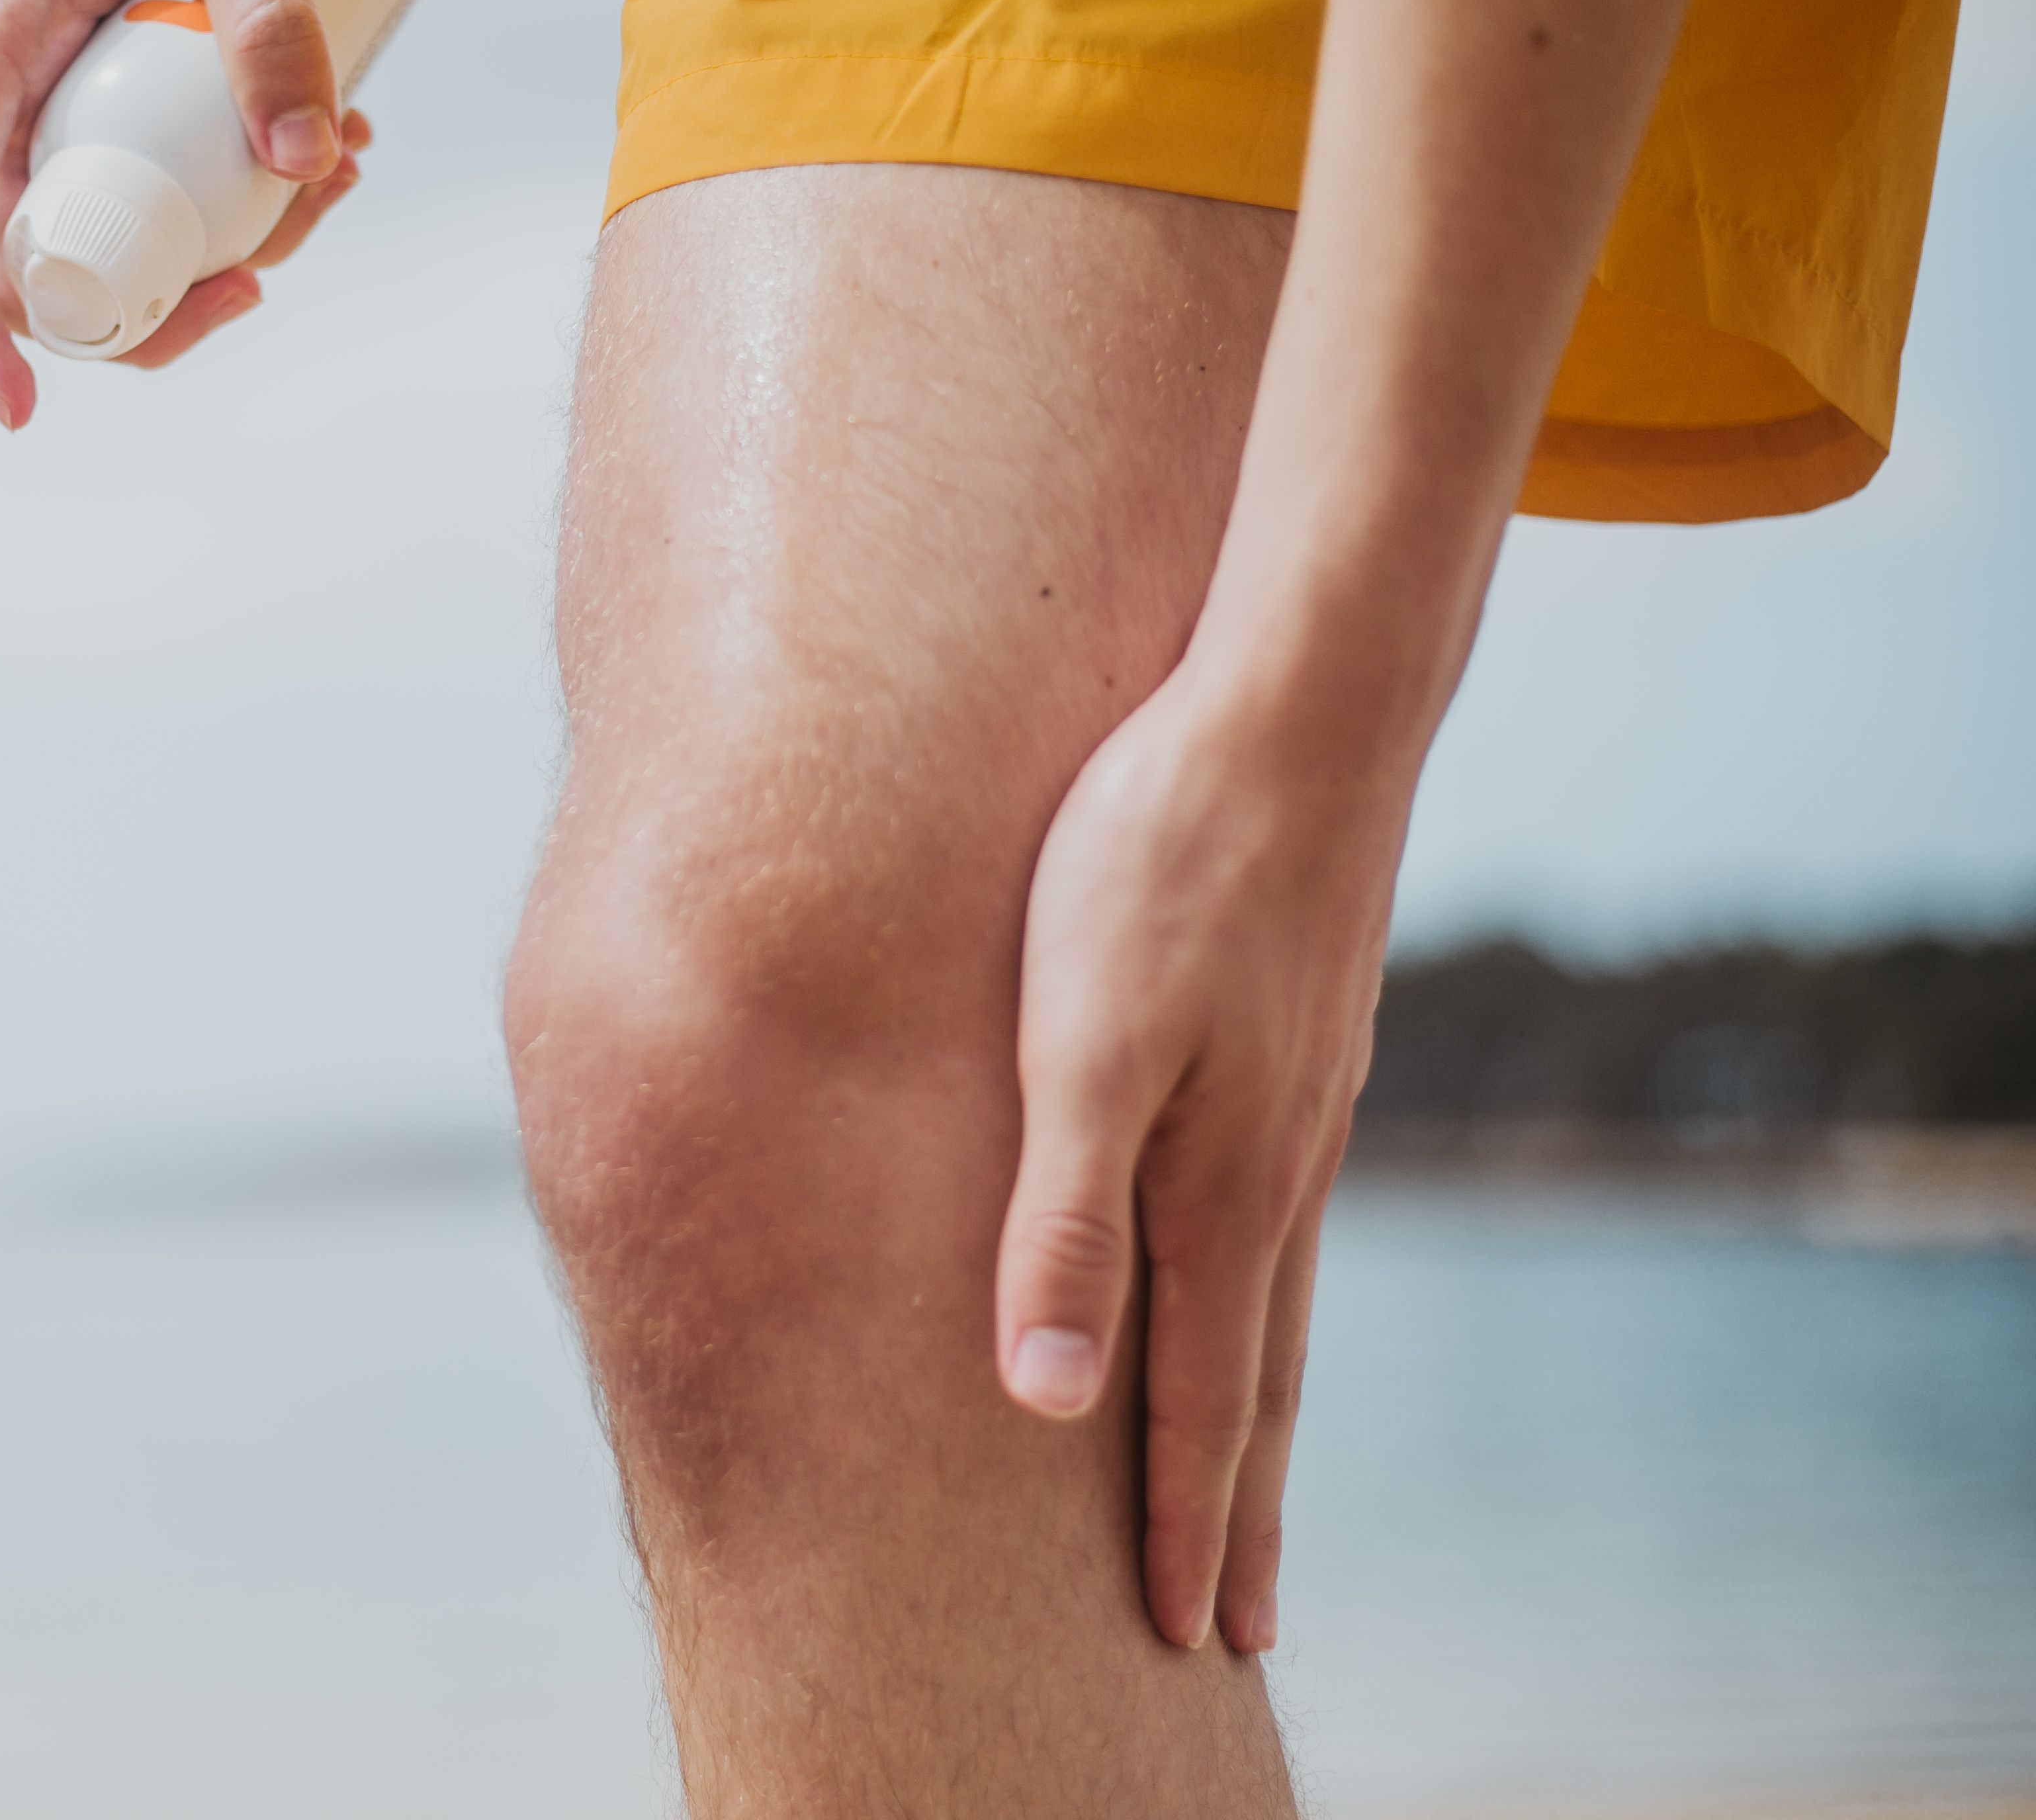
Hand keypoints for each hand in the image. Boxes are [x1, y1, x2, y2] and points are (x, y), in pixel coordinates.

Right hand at [0, 0, 358, 426]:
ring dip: (218, 227)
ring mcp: (49, 68)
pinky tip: (317, 126)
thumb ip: (268, 7)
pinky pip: (144, 144)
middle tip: (276, 264)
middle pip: (42, 245)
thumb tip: (302, 161)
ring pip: (110, 203)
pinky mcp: (95, 51)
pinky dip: (223, 164)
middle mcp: (4, 72)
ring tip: (333, 165)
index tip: (20, 405)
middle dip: (161, 292)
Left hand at [992, 659, 1406, 1654]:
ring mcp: (1302, 1101)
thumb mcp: (1078, 1049)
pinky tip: (1248, 1273)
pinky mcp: (1298, 1037)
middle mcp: (1277, 1164)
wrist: (1294, 709)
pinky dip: (1266, 1291)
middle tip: (1243, 1626)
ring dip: (1262, 1405)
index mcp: (1219, 1188)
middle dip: (1243, 1508)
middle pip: (1261, 1377)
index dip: (1190, 1523)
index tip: (1187, 1637)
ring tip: (1255, 1481)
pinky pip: (1280, 1212)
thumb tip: (1044, 1405)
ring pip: (1277, 1293)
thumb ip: (1059, 1222)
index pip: (1204, 1401)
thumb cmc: (1154, 867)